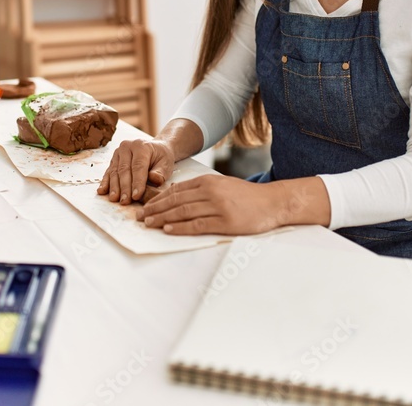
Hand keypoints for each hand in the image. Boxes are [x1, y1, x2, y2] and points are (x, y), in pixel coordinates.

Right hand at [97, 139, 174, 203]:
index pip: (138, 166)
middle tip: (124, 201)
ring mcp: (118, 153)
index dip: (137, 182)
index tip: (136, 196)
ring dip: (114, 187)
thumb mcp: (166, 163)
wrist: (155, 149)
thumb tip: (154, 179)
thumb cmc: (161, 158)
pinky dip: (105, 182)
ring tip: (114, 199)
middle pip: (124, 169)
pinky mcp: (113, 160)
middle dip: (124, 187)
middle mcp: (127, 147)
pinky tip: (102, 191)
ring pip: (115, 172)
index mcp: (141, 146)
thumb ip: (160, 172)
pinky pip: (108, 172)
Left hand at [136, 175, 284, 235]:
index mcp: (208, 181)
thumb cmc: (246, 196)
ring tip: (148, 223)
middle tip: (139, 217)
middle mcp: (211, 191)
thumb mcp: (222, 185)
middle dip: (155, 209)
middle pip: (175, 200)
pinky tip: (168, 229)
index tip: (144, 206)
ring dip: (162, 218)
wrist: (272, 202)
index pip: (176, 190)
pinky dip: (181, 227)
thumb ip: (201, 189)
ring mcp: (218, 206)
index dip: (158, 199)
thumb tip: (176, 194)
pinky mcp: (225, 221)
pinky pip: (198, 224)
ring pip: (183, 212)